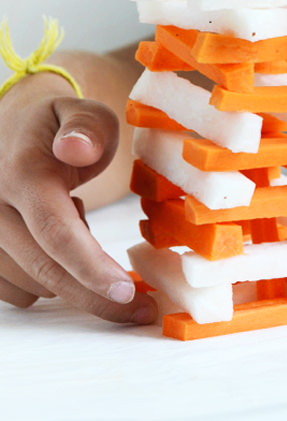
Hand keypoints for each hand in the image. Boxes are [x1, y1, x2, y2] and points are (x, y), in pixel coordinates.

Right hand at [0, 73, 155, 323]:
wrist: (9, 129)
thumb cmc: (55, 124)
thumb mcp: (81, 110)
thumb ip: (87, 127)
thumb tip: (76, 149)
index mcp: (22, 173)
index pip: (56, 231)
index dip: (91, 267)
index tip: (126, 291)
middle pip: (46, 269)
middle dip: (96, 296)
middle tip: (140, 309)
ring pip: (32, 285)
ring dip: (70, 278)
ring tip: (80, 231)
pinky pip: (16, 292)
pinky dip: (46, 281)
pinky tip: (57, 247)